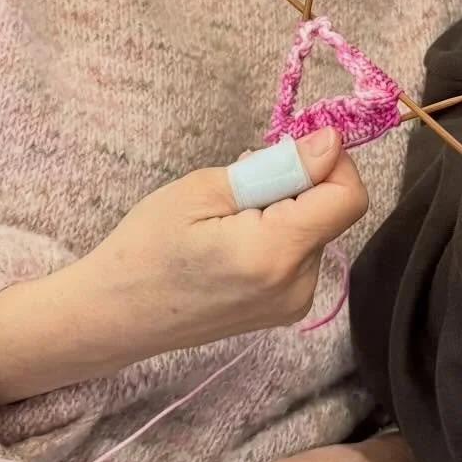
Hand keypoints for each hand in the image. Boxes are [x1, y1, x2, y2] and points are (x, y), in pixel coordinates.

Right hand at [0, 129, 366, 404]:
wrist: (112, 317)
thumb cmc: (145, 248)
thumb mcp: (203, 190)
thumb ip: (277, 168)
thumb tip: (331, 144)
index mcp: (276, 254)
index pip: (349, 197)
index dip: (330, 162)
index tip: (288, 151)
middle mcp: (297, 286)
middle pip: (331, 211)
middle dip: (297, 184)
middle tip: (239, 185)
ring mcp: (292, 304)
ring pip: (316, 229)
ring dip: (286, 208)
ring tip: (228, 216)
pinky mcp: (284, 310)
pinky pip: (301, 253)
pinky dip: (279, 233)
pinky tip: (233, 239)